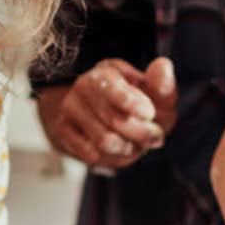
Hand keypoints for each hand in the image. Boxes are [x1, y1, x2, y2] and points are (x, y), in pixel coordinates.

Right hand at [40, 57, 176, 168]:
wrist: (101, 118)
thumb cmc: (137, 106)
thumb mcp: (155, 95)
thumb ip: (162, 85)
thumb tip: (162, 66)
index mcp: (108, 71)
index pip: (114, 89)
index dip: (135, 105)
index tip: (149, 113)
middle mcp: (84, 85)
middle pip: (116, 121)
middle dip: (142, 134)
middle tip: (155, 136)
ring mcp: (71, 108)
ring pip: (105, 141)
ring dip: (129, 148)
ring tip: (135, 143)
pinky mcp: (62, 130)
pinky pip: (91, 155)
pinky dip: (112, 158)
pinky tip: (118, 150)